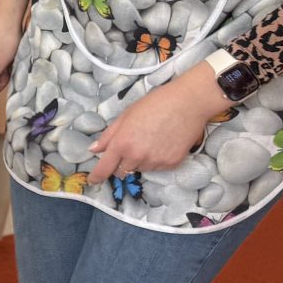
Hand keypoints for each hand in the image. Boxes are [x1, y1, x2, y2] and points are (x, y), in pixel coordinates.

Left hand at [86, 62, 229, 183]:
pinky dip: (156, 160)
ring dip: (140, 161)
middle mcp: (137, 156)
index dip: (96, 177)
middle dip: (121, 163)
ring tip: (150, 140)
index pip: (104, 169)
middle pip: (122, 172)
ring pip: (140, 169)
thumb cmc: (155, 104)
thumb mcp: (126, 116)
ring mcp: (156, 161)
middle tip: (131, 146)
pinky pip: (158, 168)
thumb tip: (94, 150)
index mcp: (122, 143)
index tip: (93, 180)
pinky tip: (163, 143)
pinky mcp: (172, 163)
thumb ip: (108, 135)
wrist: (189, 102)